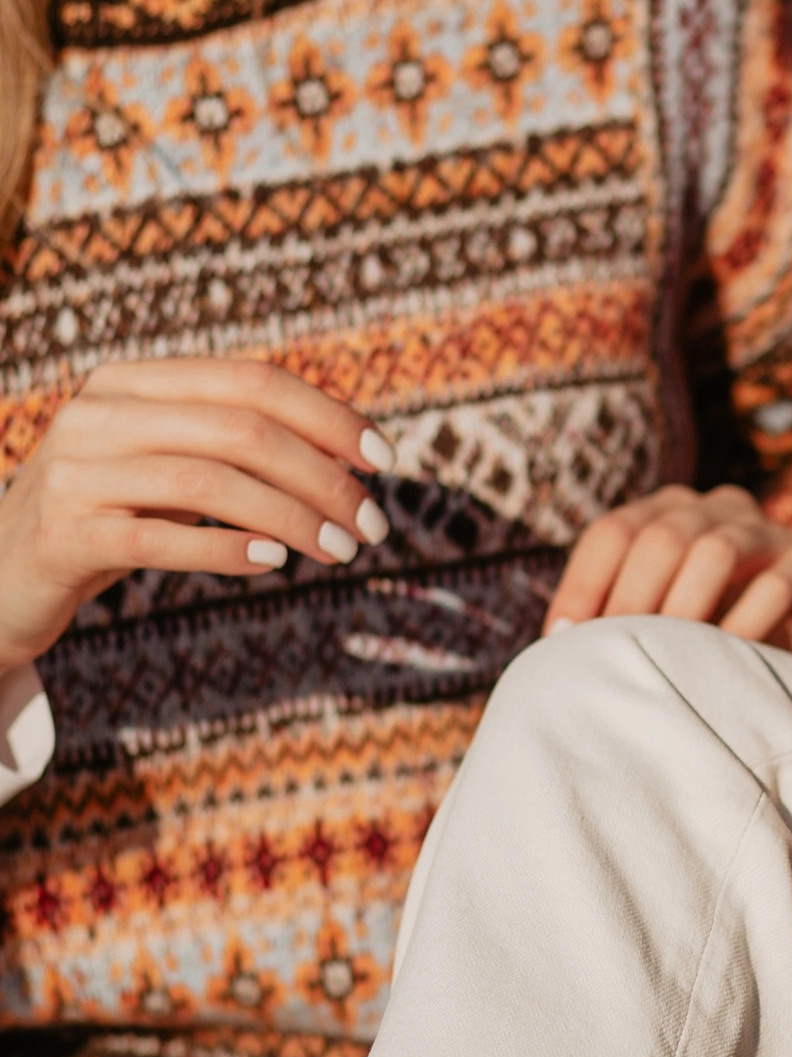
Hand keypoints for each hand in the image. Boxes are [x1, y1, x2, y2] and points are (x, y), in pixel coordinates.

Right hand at [0, 359, 390, 672]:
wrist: (4, 572)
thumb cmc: (114, 515)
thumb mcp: (173, 465)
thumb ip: (239, 446)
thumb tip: (353, 454)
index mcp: (132, 382)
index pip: (251, 380)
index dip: (328, 417)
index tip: (385, 461)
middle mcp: (99, 413)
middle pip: (241, 429)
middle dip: (323, 478)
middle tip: (374, 526)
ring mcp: (75, 470)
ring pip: (209, 483)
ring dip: (292, 520)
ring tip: (342, 552)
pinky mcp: (63, 533)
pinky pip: (161, 540)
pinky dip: (227, 550)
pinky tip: (274, 564)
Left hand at [546, 485, 791, 673]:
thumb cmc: (718, 633)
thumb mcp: (664, 616)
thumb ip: (619, 618)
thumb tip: (553, 649)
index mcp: (671, 512)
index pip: (614, 531)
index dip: (582, 584)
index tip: (564, 640)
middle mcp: (719, 510)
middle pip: (663, 536)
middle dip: (631, 600)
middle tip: (617, 653)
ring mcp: (771, 534)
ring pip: (717, 551)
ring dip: (685, 608)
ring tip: (671, 657)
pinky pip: (776, 585)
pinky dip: (745, 624)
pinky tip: (726, 660)